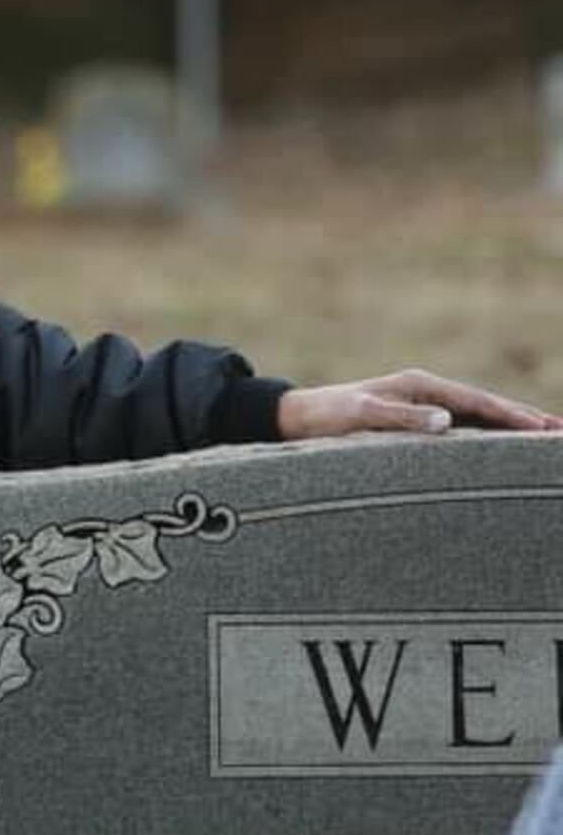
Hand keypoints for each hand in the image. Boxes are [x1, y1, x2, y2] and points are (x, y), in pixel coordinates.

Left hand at [276, 369, 562, 440]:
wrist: (297, 416)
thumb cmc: (326, 415)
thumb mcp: (361, 415)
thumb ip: (401, 418)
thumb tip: (447, 423)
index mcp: (419, 385)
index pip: (478, 403)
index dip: (513, 416)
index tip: (544, 429)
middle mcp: (426, 392)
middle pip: (486, 406)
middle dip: (525, 419)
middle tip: (561, 432)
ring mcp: (422, 406)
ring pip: (477, 418)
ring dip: (510, 428)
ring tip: (546, 440)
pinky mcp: (413, 421)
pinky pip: (459, 428)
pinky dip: (485, 436)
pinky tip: (501, 449)